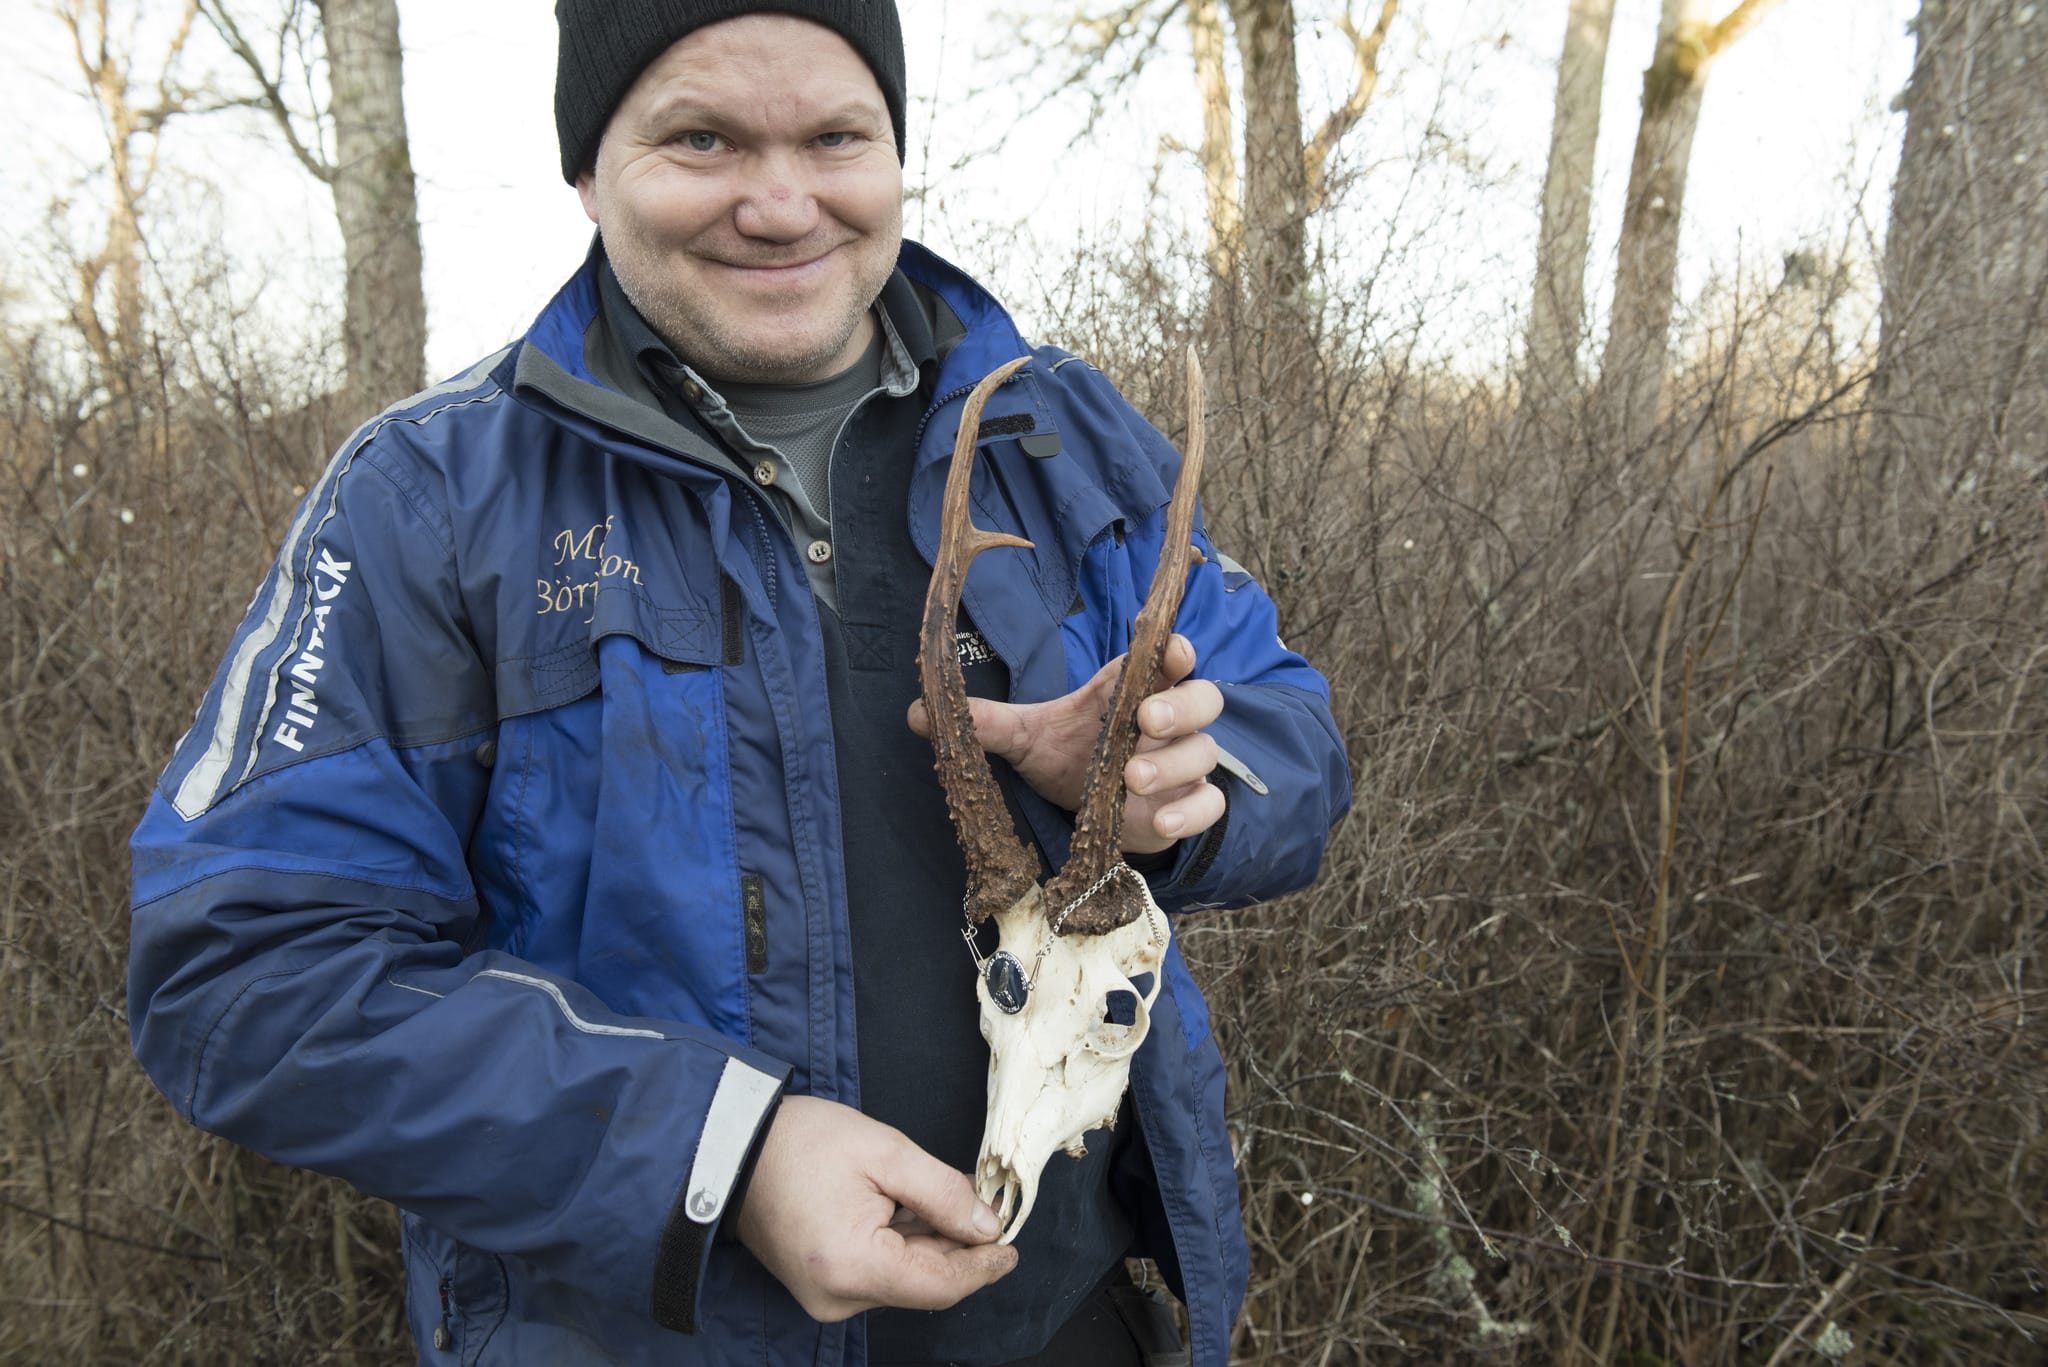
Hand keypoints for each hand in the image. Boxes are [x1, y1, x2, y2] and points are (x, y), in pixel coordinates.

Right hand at [734, 1096, 1017, 1321]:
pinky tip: (912, 1207)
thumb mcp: (885, 1152)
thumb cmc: (801, 1142)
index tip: (1011, 1245)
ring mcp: (825, 1295)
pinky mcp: (820, 1284)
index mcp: (852, 1266)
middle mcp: (837, 1296)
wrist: (733, 1146)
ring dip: (931, 1240)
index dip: (982, 1266)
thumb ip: (942, 1192)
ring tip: (946, 1193)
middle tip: (983, 1200)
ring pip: (903, 1278)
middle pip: (923, 1283)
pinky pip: (878, 1272)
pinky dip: (902, 1243)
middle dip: (959, 1244)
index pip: (939, 1285)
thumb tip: (985, 1226)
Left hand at [908, 633, 1224, 854]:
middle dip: (1178, 707)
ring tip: (1133, 780)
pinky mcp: (1191, 803)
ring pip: (1204, 752)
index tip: (1170, 649)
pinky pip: (1210, 803)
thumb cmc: (1070, 758)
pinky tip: (1160, 821)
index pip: (1165, 657)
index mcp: (1131, 689)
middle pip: (1200, 699)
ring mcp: (1185, 763)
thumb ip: (986, 723)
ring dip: (1174, 763)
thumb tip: (917, 712)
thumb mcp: (1028, 738)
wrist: (1094, 814)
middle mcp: (1166, 720)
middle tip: (1145, 721)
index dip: (1173, 650)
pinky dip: (1192, 811)